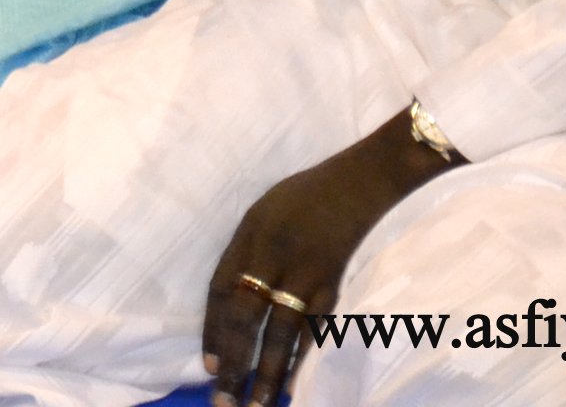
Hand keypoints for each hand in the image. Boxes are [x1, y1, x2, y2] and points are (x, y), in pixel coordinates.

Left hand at [202, 112, 451, 404]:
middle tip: (223, 400)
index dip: (212, 332)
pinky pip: (314, 330)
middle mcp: (272, 257)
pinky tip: (295, 385)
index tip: (207, 367)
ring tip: (258, 404)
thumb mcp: (260, 214)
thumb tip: (230, 300)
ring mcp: (305, 274)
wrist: (358, 182)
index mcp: (248, 236)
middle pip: (246, 317)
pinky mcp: (334, 287)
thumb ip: (244, 254)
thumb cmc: (303, 195)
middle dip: (233, 362)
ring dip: (268, 373)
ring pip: (281, 332)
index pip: (220, 291)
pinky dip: (304, 360)